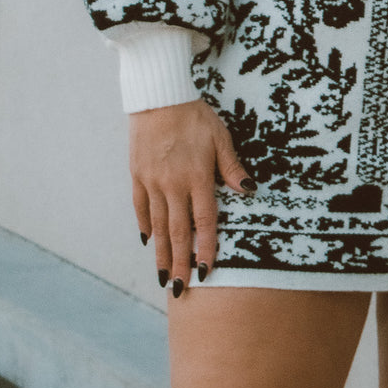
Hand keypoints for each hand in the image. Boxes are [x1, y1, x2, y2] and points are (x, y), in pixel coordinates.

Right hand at [129, 99, 254, 295]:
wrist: (158, 97)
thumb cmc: (194, 116)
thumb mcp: (220, 137)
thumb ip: (232, 167)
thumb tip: (249, 189)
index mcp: (197, 178)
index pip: (203, 222)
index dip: (205, 248)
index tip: (206, 271)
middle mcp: (173, 185)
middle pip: (178, 232)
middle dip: (181, 263)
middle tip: (181, 290)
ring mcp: (152, 182)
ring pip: (158, 225)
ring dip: (162, 253)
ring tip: (164, 277)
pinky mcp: (137, 175)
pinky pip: (141, 207)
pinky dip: (145, 225)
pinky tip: (149, 242)